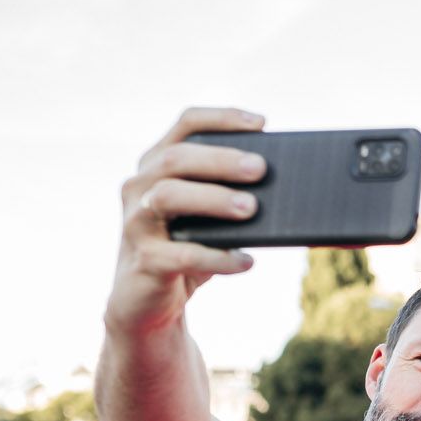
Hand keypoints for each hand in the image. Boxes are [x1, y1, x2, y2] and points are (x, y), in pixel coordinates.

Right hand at [106, 107, 267, 337]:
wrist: (146, 303)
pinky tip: (246, 262)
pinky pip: (182, 254)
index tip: (261, 124)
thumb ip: (231, 196)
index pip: (185, 125)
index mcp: (157, 164)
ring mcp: (136, 223)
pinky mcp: (144, 261)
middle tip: (260, 169)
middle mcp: (139, 186)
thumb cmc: (185, 248)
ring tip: (252, 208)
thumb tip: (285, 190)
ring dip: (214, 199)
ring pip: (167, 196)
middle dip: (221, 160)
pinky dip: (219, 257)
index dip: (221, 118)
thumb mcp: (207, 218)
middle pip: (176, 158)